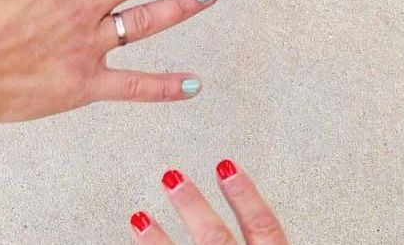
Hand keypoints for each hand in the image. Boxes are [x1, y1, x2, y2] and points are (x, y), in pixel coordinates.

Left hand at [130, 160, 286, 243]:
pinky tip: (138, 231)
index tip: (226, 166)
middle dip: (193, 208)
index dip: (245, 194)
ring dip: (160, 238)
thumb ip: (265, 240)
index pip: (263, 226)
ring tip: (141, 215)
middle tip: (173, 177)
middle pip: (217, 239)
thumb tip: (258, 219)